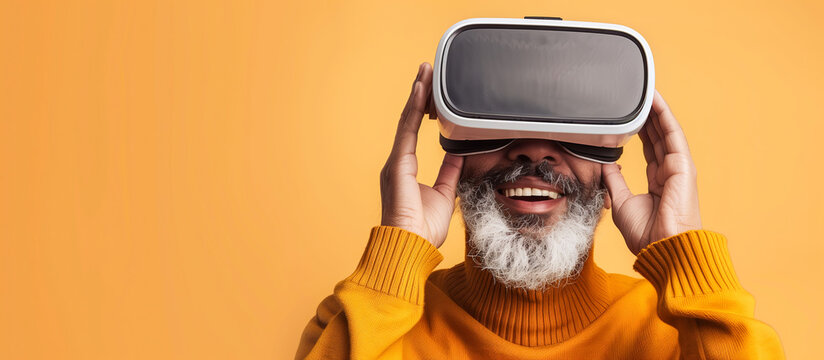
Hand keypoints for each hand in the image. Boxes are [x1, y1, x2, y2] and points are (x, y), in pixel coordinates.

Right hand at [380, 63, 463, 247]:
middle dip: (419, 94)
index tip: (429, 90)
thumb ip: (449, 173)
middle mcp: (397, 162)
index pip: (414, 130)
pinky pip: (407, 130)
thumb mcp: (444, 194)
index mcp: (405, 169)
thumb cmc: (423, 229)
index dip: (422, 108)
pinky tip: (421, 92)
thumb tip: (457, 155)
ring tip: (425, 72)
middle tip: (427, 70)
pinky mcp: (398, 164)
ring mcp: (396, 161)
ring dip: (417, 94)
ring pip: (407, 120)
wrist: (410, 247)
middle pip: (409, 119)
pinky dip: (414, 109)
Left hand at [601, 91, 701, 254]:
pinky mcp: (682, 165)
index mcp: (658, 180)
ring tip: (644, 90)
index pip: (649, 148)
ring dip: (655, 110)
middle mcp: (670, 171)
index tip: (630, 116)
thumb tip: (606, 164)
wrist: (662, 248)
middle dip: (647, 115)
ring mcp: (678, 167)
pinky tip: (655, 101)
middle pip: (657, 135)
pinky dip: (664, 116)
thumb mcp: (621, 201)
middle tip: (635, 95)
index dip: (640, 130)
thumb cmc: (646, 234)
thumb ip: (614, 180)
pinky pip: (672, 134)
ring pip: (665, 130)